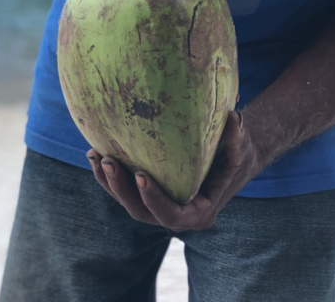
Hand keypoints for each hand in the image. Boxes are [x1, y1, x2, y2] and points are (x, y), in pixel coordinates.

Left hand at [86, 111, 259, 230]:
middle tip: (108, 161)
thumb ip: (237, 136)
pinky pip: (127, 191)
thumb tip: (233, 118)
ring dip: (109, 183)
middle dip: (122, 190)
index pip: (172, 216)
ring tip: (95, 156)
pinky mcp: (151, 194)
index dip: (154, 199)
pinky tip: (95, 153)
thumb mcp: (240, 146)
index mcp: (200, 212)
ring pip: (130, 203)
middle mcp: (178, 215)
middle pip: (142, 213)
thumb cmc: (237, 152)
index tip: (141, 175)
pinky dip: (110, 176)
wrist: (233, 157)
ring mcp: (162, 207)